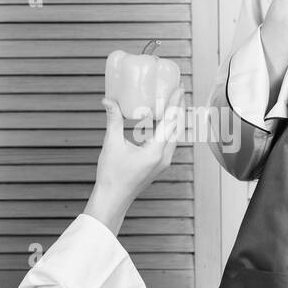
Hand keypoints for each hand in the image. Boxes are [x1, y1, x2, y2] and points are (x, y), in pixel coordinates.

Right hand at [85, 88, 184, 235]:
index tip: (179, 88)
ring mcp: (163, 162)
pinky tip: (161, 122)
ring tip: (172, 103)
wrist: (112, 200)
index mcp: (156, 150)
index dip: (175, 103)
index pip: (170, 121)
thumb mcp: (112, 144)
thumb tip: (108, 101)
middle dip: (178, 108)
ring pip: (174, 136)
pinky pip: (168, 143)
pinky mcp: (158, 165)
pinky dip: (167, 129)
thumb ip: (113, 121)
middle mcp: (164, 156)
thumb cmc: (112, 176)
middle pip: (177, 127)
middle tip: (178, 91)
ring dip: (174, 119)